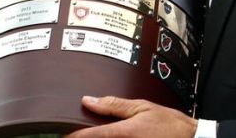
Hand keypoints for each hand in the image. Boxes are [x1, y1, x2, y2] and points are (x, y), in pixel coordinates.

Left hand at [66, 96, 196, 137]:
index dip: (73, 136)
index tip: (65, 134)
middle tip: (82, 133)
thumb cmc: (171, 125)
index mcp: (122, 133)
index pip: (87, 136)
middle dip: (86, 137)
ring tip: (99, 133)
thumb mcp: (142, 107)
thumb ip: (114, 105)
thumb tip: (88, 100)